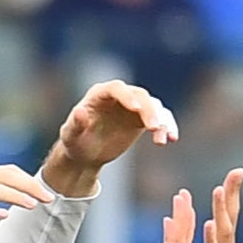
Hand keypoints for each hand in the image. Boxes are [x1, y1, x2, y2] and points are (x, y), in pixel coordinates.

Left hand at [50, 79, 178, 183]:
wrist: (86, 153)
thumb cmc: (75, 143)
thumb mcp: (71, 136)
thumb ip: (75, 124)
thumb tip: (80, 112)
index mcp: (100, 94)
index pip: (117, 89)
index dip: (127, 96)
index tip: (137, 109)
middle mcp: (119, 97)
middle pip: (140, 95)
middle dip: (149, 110)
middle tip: (154, 128)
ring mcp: (133, 107)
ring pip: (154, 106)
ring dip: (161, 121)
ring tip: (162, 140)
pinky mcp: (143, 119)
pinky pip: (160, 118)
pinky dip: (168, 126)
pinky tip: (172, 139)